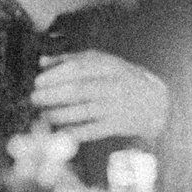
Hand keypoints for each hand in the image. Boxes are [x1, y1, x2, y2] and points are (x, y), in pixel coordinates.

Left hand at [31, 51, 168, 142]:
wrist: (157, 104)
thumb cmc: (124, 80)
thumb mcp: (105, 63)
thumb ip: (73, 60)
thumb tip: (42, 62)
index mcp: (110, 66)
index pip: (79, 68)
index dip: (56, 75)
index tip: (38, 81)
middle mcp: (114, 86)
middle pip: (79, 90)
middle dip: (52, 95)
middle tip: (34, 98)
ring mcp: (117, 107)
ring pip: (83, 112)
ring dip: (59, 114)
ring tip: (43, 114)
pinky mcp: (118, 126)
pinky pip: (92, 130)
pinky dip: (74, 131)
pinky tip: (59, 131)